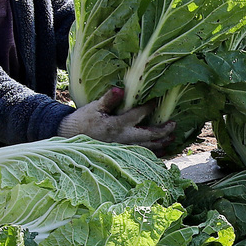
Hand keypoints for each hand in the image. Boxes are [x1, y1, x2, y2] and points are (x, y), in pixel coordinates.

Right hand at [58, 87, 176, 152]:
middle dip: (163, 131)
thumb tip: (121, 89)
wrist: (71, 137)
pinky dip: (154, 156)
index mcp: (116, 125)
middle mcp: (122, 139)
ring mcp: (123, 149)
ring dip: (162, 144)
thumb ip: (108, 99)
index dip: (149, 107)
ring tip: (173, 139)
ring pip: (147, 149)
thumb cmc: (82, 120)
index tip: (158, 100)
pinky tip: (162, 154)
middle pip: (148, 136)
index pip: (137, 115)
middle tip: (174, 125)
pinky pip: (141, 157)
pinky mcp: (121, 155)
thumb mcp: (93, 107)